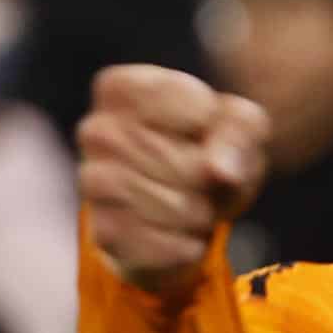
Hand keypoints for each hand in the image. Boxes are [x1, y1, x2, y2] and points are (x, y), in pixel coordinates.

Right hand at [78, 65, 271, 291]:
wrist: (196, 210)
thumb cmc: (214, 151)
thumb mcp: (241, 126)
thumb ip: (239, 133)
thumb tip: (218, 171)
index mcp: (121, 89)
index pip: (176, 100)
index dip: (209, 122)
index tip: (207, 129)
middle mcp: (95, 130)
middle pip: (173, 156)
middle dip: (206, 175)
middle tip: (208, 179)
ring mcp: (92, 182)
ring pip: (169, 203)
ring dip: (200, 212)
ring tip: (198, 206)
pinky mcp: (103, 230)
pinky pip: (159, 243)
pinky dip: (187, 244)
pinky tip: (186, 236)